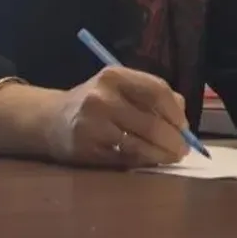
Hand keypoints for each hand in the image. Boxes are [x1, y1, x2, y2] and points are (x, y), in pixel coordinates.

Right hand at [0, 67, 189, 167]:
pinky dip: (142, 162)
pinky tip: (148, 161)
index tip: (185, 127)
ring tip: (170, 157)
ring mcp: (92, 124)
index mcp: (114, 75)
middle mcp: (102, 97)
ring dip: (161, 155)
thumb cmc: (96, 102)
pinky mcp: (86, 149)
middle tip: (183, 150)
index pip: (157, 91)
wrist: (50, 119)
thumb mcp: (120, 87)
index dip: (176, 112)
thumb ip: (151, 96)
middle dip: (174, 140)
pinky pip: (124, 159)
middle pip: (151, 122)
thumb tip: (183, 120)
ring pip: (139, 145)